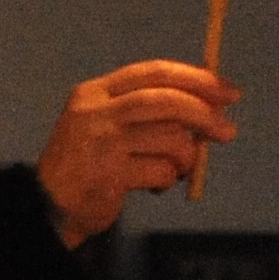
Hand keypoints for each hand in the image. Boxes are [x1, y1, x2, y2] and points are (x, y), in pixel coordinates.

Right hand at [34, 59, 236, 244]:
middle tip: (227, 132)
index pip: (154, 73)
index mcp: (95, 92)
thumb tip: (213, 103)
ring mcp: (100, 142)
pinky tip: (154, 186)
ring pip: (171, 139)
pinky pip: (162, 171)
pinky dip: (169, 180)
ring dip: (186, 158)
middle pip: (167, 101)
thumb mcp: (109, 124)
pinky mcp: (108, 174)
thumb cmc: (90, 162)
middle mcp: (95, 112)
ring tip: (176, 170)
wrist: (49, 206)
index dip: (197, 79)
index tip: (229, 92)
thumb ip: (150, 110)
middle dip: (204, 114)